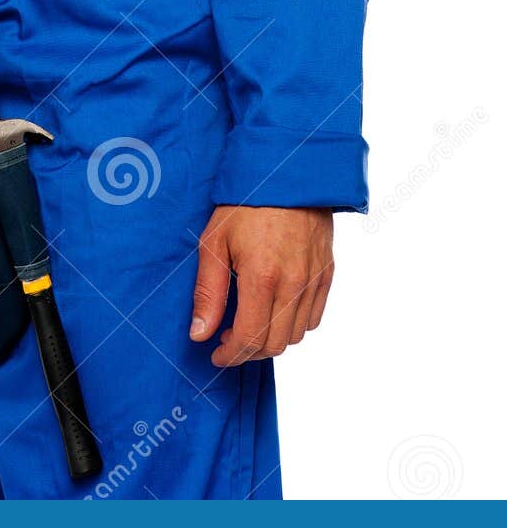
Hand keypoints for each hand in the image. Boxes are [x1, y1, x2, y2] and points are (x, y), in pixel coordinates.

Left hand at [189, 205, 333, 365]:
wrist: (288, 171)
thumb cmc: (245, 203)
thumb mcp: (215, 242)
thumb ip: (208, 292)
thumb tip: (200, 334)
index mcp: (262, 278)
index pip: (251, 340)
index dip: (231, 356)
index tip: (216, 354)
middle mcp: (294, 285)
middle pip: (275, 344)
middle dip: (249, 352)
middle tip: (228, 340)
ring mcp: (314, 280)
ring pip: (296, 335)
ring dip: (271, 339)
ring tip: (250, 324)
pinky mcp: (327, 273)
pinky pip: (313, 317)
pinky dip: (294, 324)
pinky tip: (275, 310)